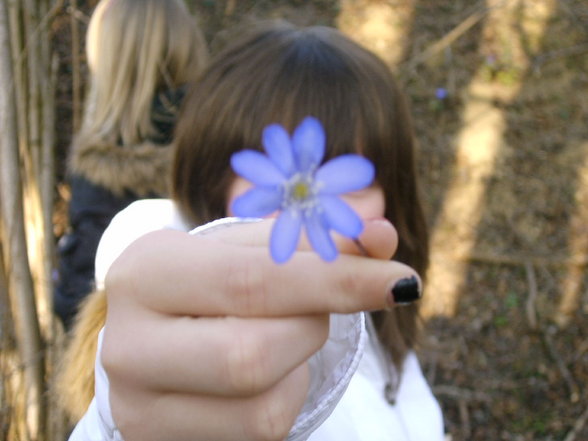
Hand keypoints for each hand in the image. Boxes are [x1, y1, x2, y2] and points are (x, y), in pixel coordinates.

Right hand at [102, 218, 418, 440]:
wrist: (161, 332)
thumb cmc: (216, 282)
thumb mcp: (258, 250)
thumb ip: (320, 240)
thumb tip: (384, 236)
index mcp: (146, 271)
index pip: (251, 280)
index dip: (335, 281)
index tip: (401, 279)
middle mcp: (126, 343)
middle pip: (252, 354)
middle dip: (310, 328)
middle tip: (314, 308)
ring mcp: (138, 405)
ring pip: (263, 409)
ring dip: (299, 367)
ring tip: (282, 336)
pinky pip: (260, 434)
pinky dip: (285, 397)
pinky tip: (266, 372)